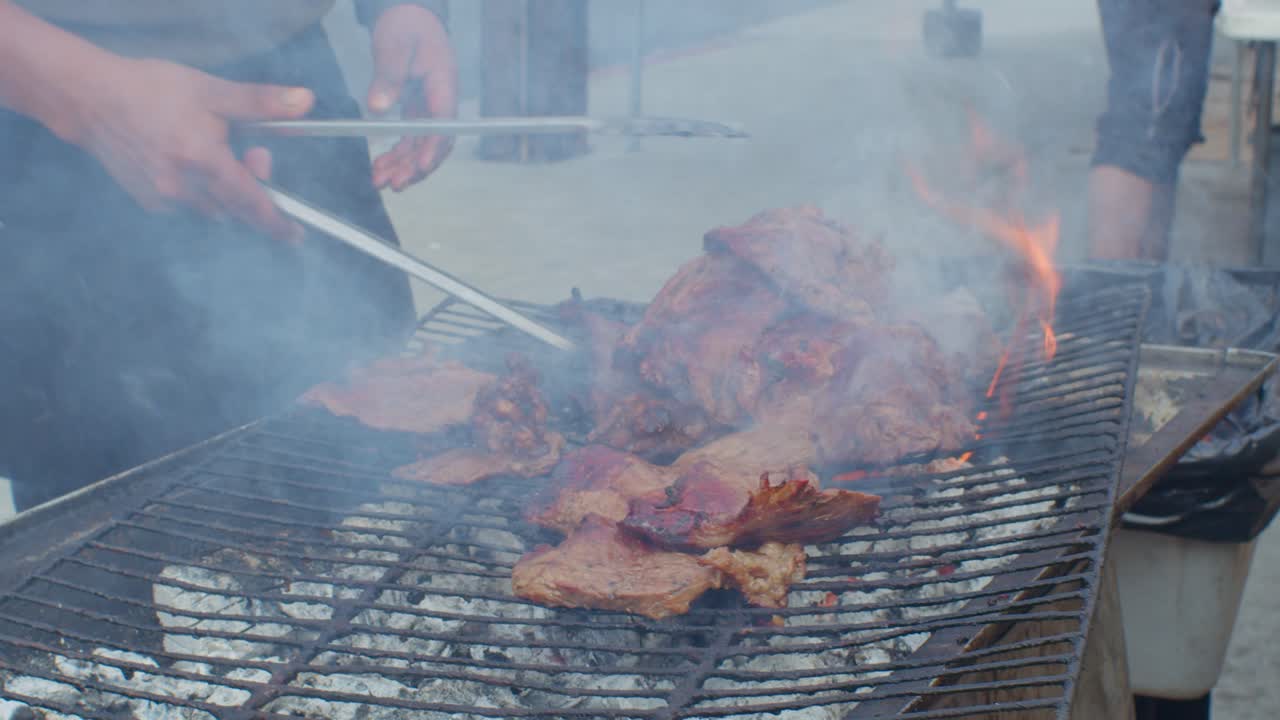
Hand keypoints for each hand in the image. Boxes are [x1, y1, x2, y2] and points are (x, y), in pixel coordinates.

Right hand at [60, 56, 312, 242]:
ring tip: (213, 151)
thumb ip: (260, 102)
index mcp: (202, 159)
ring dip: (226, 192)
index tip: (296, 235)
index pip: (252, 202)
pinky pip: (190, 207)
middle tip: (253, 154)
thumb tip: (306, 102)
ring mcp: (163, 199)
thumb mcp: (210, 91)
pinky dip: (201, 192)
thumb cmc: (151, 90)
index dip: (277, 222)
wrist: (90, 100)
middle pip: (236, 210)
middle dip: (254, 190)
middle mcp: (183, 187)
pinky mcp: (149, 202)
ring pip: (214, 210)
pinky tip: (187, 162)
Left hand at [367, 4, 457, 190]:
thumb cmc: (407, 25)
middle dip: (415, 166)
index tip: (419, 165)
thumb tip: (378, 107)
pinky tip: (381, 167)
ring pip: (420, 146)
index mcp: (443, 84)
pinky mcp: (418, 111)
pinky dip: (396, 155)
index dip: (432, 148)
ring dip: (403, 166)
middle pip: (434, 143)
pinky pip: (410, 140)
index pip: (443, 124)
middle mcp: (440, 101)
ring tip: (381, 182)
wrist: (409, 15)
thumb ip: (388, 76)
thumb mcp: (395, 45)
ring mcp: (430, 109)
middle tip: (395, 183)